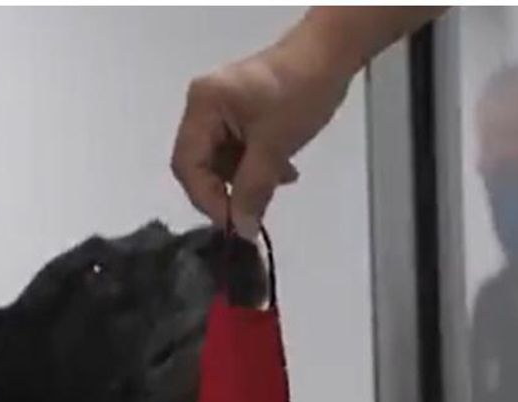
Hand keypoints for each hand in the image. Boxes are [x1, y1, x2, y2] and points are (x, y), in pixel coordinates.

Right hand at [171, 41, 350, 238]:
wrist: (330, 58)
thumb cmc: (300, 95)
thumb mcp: (275, 146)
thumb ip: (254, 188)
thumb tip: (242, 228)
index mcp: (202, 107)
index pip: (187, 163)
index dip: (207, 198)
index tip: (234, 224)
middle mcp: (204, 106)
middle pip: (202, 163)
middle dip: (228, 190)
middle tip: (254, 212)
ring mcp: (223, 109)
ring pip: (224, 159)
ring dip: (248, 179)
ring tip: (279, 183)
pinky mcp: (244, 113)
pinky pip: (241, 149)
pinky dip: (259, 165)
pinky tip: (284, 172)